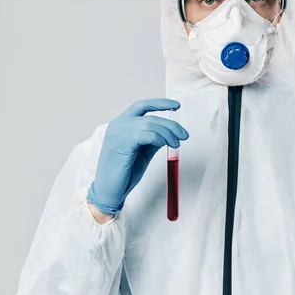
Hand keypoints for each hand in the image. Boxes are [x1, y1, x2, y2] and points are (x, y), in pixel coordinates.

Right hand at [86, 99, 188, 214]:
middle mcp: (118, 125)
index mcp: (122, 124)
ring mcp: (118, 133)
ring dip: (167, 133)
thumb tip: (170, 133)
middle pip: (150, 116)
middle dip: (171, 125)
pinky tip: (164, 145)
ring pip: (150, 124)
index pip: (142, 105)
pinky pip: (145, 135)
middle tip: (184, 135)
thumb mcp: (143, 152)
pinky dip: (158, 138)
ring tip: (176, 144)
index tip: (177, 105)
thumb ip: (153, 140)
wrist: (110, 191)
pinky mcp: (121, 143)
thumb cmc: (125, 173)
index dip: (160, 103)